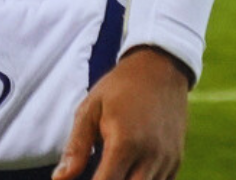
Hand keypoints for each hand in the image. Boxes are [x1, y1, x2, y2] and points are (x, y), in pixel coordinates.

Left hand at [53, 47, 190, 179]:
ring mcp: (166, 159)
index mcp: (125, 143)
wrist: (161, 66)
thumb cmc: (120, 87)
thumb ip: (76, 147)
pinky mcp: (176, 159)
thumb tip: (60, 179)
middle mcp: (150, 155)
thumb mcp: (91, 109)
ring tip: (114, 169)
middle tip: (99, 172)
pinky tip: (130, 171)